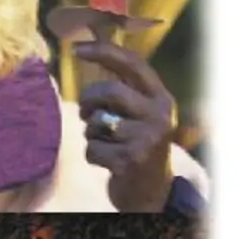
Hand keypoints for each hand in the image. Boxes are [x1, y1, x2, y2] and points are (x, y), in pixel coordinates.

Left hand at [75, 40, 177, 211]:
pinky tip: (107, 161)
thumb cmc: (137, 144)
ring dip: (91, 132)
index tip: (76, 49)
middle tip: (86, 113)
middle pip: (109, 90)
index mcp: (162, 98)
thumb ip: (124, 86)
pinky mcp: (131, 161)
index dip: (104, 51)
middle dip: (88, 100)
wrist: (152, 192)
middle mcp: (159, 115)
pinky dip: (92, 154)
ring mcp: (147, 139)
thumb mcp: (141, 113)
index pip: (133, 64)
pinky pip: (92, 148)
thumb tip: (88, 46)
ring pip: (97, 121)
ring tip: (104, 141)